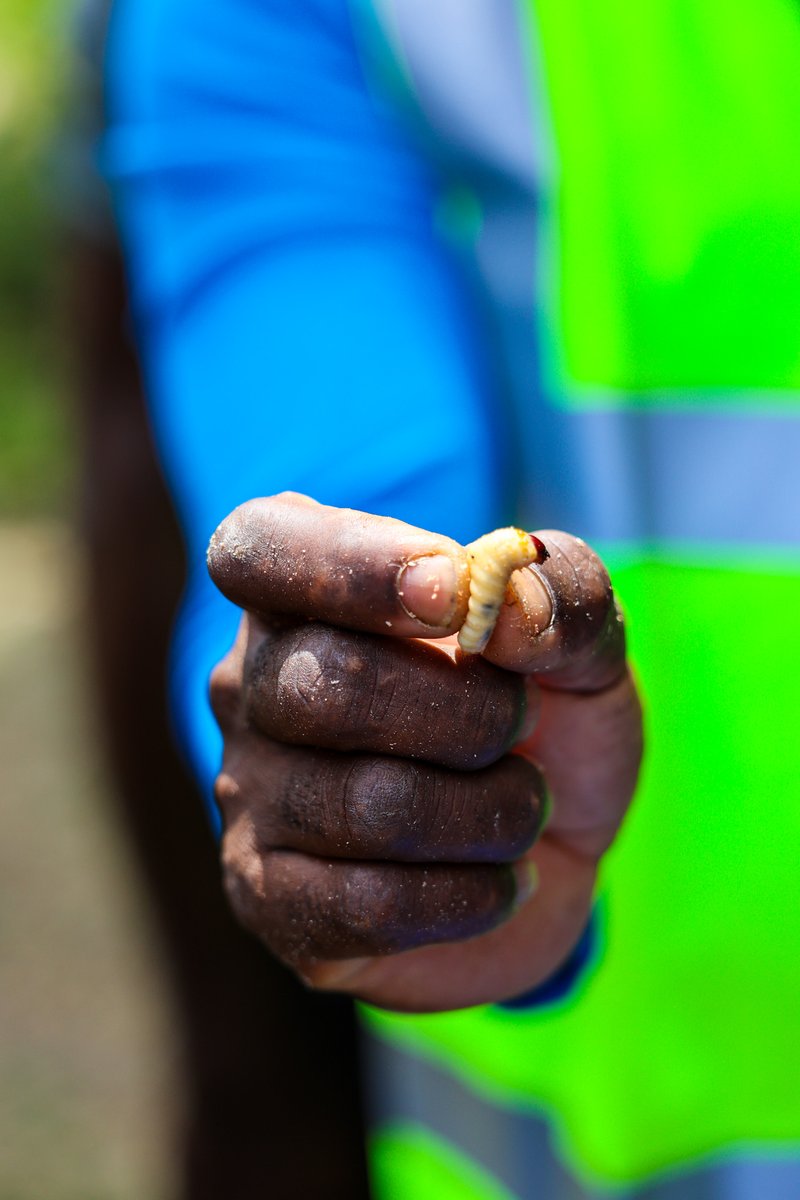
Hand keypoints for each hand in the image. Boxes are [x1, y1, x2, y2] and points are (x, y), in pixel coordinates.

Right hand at [207, 493, 641, 1011]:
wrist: (548, 850)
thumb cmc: (546, 720)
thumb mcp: (583, 640)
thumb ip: (565, 595)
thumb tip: (507, 606)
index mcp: (306, 590)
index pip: (260, 547)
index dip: (354, 568)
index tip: (456, 594)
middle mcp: (253, 684)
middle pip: (326, 686)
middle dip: (470, 714)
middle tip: (522, 723)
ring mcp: (249, 795)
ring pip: (365, 806)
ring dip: (491, 813)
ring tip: (525, 808)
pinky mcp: (270, 898)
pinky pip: (365, 907)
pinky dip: (469, 896)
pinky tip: (501, 880)